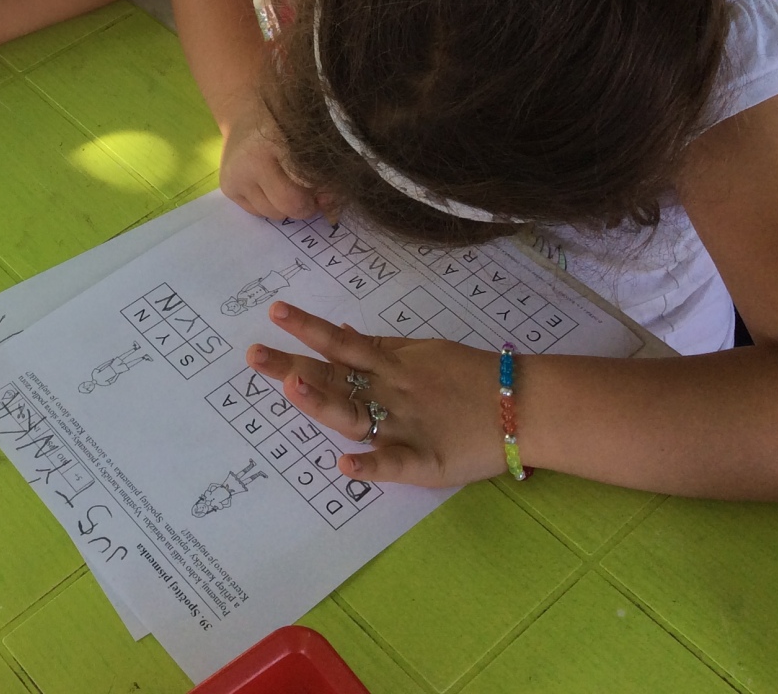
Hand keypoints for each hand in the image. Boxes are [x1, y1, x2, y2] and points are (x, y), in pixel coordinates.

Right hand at [219, 100, 318, 220]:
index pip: (306, 181)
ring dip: (287, 207)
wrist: (248, 117)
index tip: (326, 187)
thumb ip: (325, 175)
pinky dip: (270, 205)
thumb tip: (330, 211)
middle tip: (310, 192)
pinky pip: (259, 214)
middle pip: (288, 205)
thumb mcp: (310, 141)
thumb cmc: (287, 127)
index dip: (322, 191)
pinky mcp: (227, 188)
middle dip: (305, 205)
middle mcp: (249, 159)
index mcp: (274, 139)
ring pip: (274, 214)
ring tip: (288, 185)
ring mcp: (235, 175)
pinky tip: (269, 185)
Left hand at [246, 301, 503, 486]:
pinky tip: (345, 466)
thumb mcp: (422, 353)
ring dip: (322, 402)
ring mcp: (404, 424)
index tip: (274, 312)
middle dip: (291, 366)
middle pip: (333, 377)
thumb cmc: (470, 379)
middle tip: (253, 355)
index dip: (307, 330)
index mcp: (390, 367)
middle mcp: (389, 392)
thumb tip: (340, 332)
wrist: (525, 405)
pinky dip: (371, 466)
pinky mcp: (426, 460)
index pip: (339, 347)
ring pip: (355, 413)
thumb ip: (380, 348)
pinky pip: (394, 464)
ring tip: (291, 388)